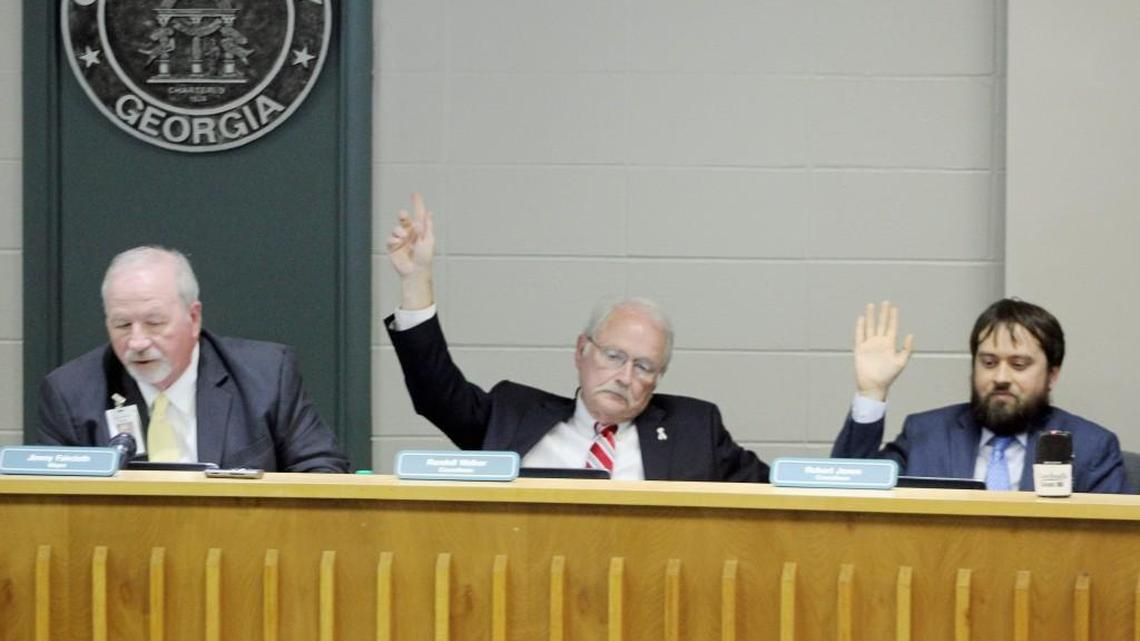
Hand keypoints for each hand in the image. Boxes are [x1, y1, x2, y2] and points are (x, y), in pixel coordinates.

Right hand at [386, 193, 434, 309]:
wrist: (415, 272)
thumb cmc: (425, 258)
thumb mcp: (429, 241)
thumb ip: (427, 227)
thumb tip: (429, 213)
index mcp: (420, 231)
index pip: (418, 214)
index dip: (417, 204)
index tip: (415, 194)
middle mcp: (410, 233)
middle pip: (404, 219)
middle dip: (402, 215)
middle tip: (403, 214)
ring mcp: (401, 240)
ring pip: (396, 228)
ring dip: (399, 232)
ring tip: (404, 239)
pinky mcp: (393, 247)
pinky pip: (390, 239)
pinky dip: (394, 240)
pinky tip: (398, 244)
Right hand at [854, 301, 913, 401]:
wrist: (873, 385)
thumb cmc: (888, 376)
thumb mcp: (901, 362)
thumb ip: (906, 349)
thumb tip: (910, 335)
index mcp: (889, 345)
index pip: (891, 327)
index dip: (893, 318)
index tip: (894, 308)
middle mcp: (879, 342)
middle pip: (881, 324)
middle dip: (883, 313)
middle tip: (885, 302)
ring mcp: (869, 345)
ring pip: (870, 327)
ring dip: (871, 316)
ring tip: (871, 305)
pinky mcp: (860, 349)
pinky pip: (859, 335)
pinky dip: (860, 327)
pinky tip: (861, 318)